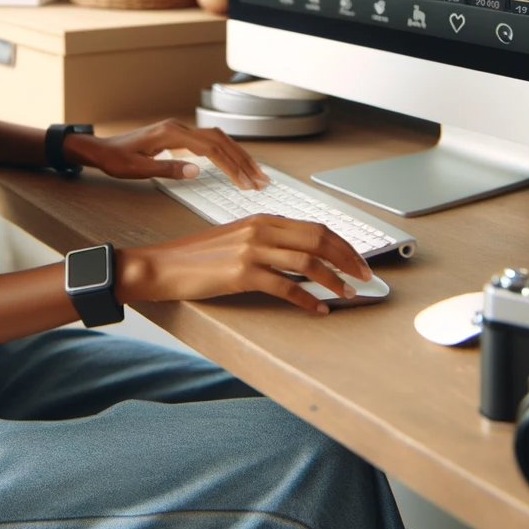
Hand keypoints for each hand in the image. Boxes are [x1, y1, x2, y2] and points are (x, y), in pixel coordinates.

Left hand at [63, 118, 270, 189]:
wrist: (102, 149)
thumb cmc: (116, 159)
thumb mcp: (138, 169)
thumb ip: (168, 169)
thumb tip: (196, 171)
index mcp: (171, 134)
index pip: (211, 148)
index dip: (231, 165)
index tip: (246, 181)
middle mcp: (178, 128)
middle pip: (220, 140)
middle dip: (243, 160)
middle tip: (261, 179)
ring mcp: (180, 130)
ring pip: (218, 138)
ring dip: (238, 155)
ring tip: (256, 173)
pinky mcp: (179, 136)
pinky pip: (210, 141)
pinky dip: (226, 152)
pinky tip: (236, 162)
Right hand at [116, 215, 373, 314]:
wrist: (162, 266)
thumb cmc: (196, 257)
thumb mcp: (235, 239)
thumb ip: (266, 241)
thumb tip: (301, 257)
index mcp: (260, 219)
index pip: (313, 226)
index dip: (342, 244)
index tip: (359, 260)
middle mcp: (259, 229)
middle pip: (318, 239)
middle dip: (348, 259)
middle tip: (365, 277)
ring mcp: (251, 250)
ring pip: (307, 262)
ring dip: (334, 280)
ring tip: (349, 294)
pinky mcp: (242, 273)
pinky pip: (286, 287)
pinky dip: (308, 300)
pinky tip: (318, 309)